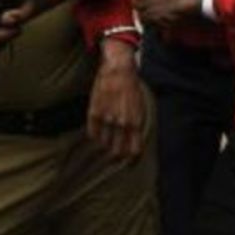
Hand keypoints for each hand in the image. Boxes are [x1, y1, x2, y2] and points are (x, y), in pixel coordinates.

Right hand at [87, 39, 144, 160]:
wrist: (119, 70)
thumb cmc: (132, 87)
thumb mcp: (140, 106)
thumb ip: (136, 123)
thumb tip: (133, 139)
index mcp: (136, 121)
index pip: (134, 150)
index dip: (132, 159)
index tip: (130, 164)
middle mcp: (122, 123)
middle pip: (118, 151)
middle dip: (118, 157)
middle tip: (117, 158)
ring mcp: (107, 118)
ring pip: (105, 144)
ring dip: (106, 147)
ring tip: (107, 147)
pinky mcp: (95, 113)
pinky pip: (93, 133)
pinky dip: (96, 137)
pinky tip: (98, 137)